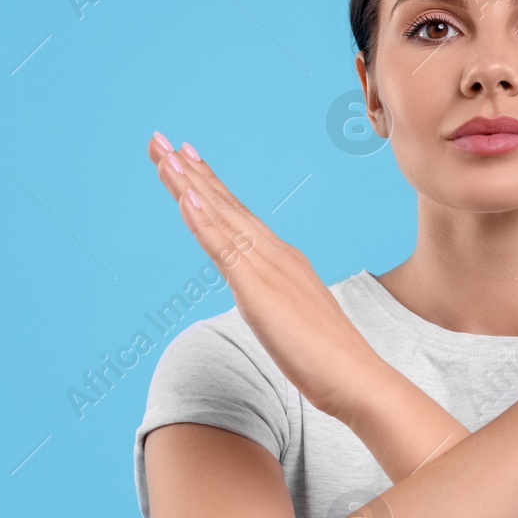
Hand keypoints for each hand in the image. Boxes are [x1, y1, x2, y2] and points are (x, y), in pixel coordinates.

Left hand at [146, 133, 387, 424]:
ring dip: (190, 184)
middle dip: (191, 172)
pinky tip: (186, 197)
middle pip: (225, 206)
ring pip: (221, 217)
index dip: (210, 187)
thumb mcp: (292, 320)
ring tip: (166, 154)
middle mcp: (275, 255)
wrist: (356, 377)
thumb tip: (261, 298)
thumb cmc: (329, 358)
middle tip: (161, 141)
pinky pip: (225, 249)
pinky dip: (204, 220)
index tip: (187, 159)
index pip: (239, 216)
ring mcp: (268, 269)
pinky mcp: (259, 290)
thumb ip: (274, 301)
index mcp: (282, 261)